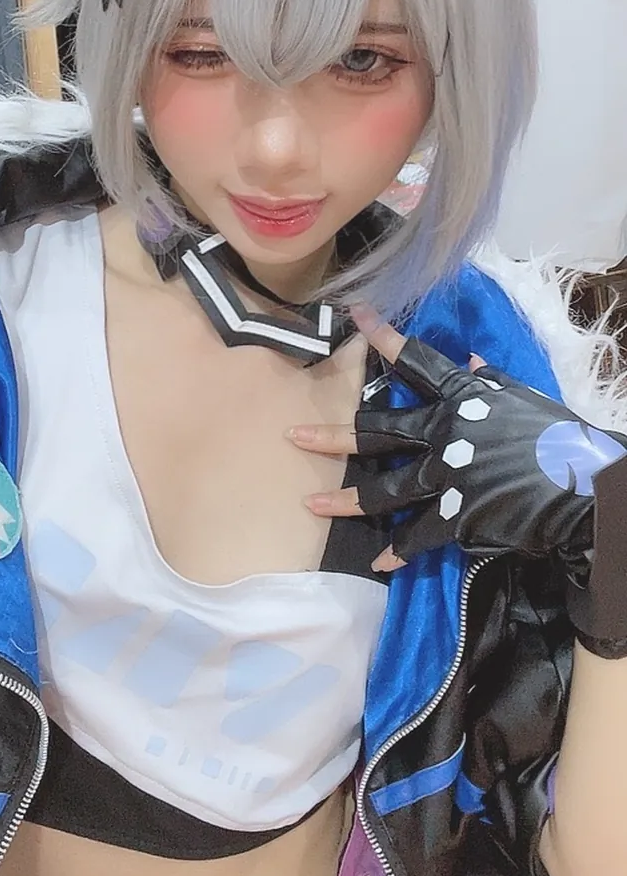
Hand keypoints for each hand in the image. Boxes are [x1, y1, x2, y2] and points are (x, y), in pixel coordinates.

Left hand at [288, 303, 626, 656]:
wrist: (583, 486)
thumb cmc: (558, 437)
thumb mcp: (525, 398)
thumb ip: (492, 380)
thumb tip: (474, 359)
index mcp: (463, 397)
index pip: (416, 361)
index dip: (384, 337)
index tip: (355, 315)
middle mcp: (445, 433)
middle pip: (377, 431)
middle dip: (332, 434)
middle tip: (293, 435)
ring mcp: (448, 476)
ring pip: (384, 489)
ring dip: (344, 500)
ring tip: (310, 504)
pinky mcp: (458, 516)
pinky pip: (418, 536)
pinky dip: (399, 550)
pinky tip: (379, 560)